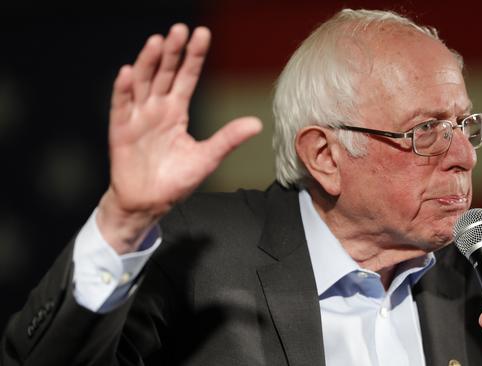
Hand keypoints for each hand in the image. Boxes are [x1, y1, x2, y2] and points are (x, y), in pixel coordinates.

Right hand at [97, 24, 261, 253]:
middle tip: (180, 29)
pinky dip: (123, 90)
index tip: (202, 34)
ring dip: (148, 62)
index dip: (193, 57)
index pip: (187, 77)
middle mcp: (156, 109)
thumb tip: (256, 123)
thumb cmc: (175, 180)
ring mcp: (137, 118)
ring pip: (142, 83)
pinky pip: (121, 107)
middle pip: (164, 74)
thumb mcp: (207, 158)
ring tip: (156, 42)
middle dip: (172, 52)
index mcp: (176, 112)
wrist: (149, 203)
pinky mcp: (121, 131)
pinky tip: (128, 72)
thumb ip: (228, 138)